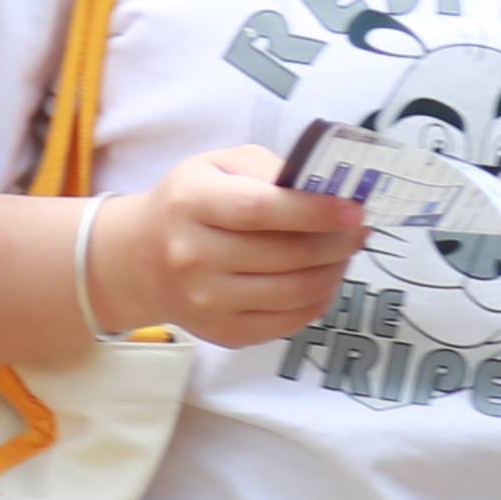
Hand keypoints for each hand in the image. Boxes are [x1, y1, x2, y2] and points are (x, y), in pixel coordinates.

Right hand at [84, 146, 366, 346]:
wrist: (142, 259)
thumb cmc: (192, 202)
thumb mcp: (219, 166)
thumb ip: (268, 170)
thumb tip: (324, 190)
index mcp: (191, 203)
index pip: (259, 210)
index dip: (312, 211)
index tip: (353, 210)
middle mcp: (193, 256)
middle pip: (284, 256)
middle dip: (335, 243)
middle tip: (359, 230)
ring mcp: (206, 302)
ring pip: (293, 293)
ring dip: (333, 271)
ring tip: (344, 253)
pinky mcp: (223, 333)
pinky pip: (288, 322)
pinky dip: (318, 300)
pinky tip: (322, 278)